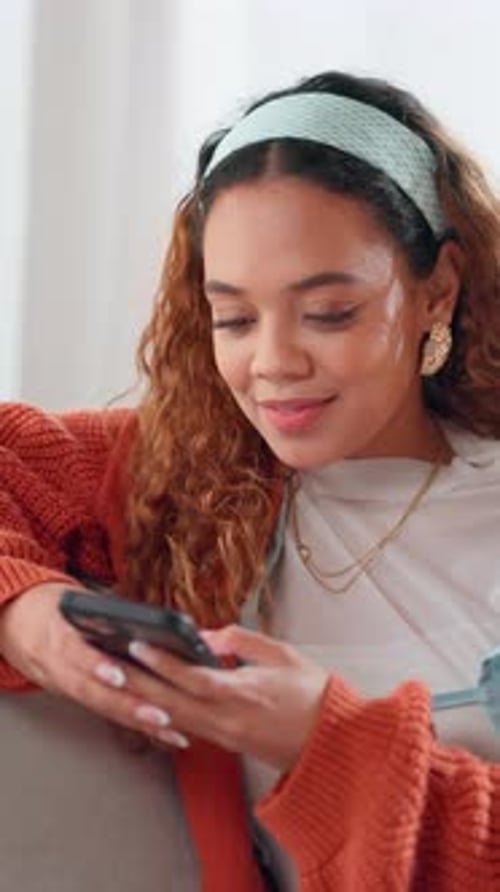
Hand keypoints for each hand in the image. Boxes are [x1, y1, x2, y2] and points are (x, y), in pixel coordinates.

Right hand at [0, 584, 186, 747]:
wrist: (8, 620)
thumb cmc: (47, 604)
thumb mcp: (71, 598)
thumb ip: (104, 610)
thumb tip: (146, 618)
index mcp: (54, 635)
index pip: (74, 652)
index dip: (96, 666)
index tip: (119, 675)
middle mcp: (56, 666)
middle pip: (91, 691)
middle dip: (127, 706)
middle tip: (160, 716)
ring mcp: (62, 684)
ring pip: (99, 706)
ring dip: (135, 721)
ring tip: (169, 729)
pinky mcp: (70, 695)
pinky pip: (101, 710)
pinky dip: (130, 723)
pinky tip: (159, 732)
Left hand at [121, 625, 329, 772]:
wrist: (334, 744)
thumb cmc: (315, 696)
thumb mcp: (284, 655)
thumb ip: (242, 641)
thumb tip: (207, 636)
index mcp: (243, 694)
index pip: (191, 677)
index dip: (161, 661)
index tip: (137, 644)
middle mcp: (228, 719)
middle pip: (171, 702)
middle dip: (138, 683)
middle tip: (110, 664)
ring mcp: (226, 736)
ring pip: (175, 718)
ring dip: (146, 700)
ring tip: (122, 681)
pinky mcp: (228, 744)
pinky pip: (189, 728)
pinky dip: (166, 715)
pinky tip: (152, 704)